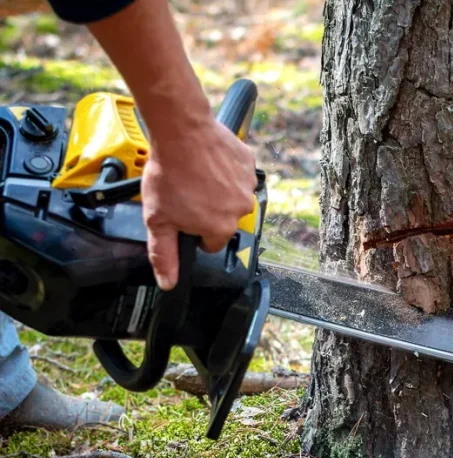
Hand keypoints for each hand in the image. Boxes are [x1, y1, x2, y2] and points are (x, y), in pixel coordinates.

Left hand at [141, 117, 255, 289]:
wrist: (181, 131)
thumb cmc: (169, 173)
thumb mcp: (157, 219)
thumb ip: (164, 254)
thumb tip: (169, 283)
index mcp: (220, 228)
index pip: (210, 242)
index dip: (194, 230)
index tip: (183, 213)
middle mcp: (240, 210)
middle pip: (223, 219)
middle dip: (208, 210)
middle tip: (187, 191)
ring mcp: (247, 186)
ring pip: (232, 197)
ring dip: (218, 190)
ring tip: (196, 175)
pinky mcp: (249, 164)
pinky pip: (239, 175)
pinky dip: (226, 171)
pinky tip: (208, 163)